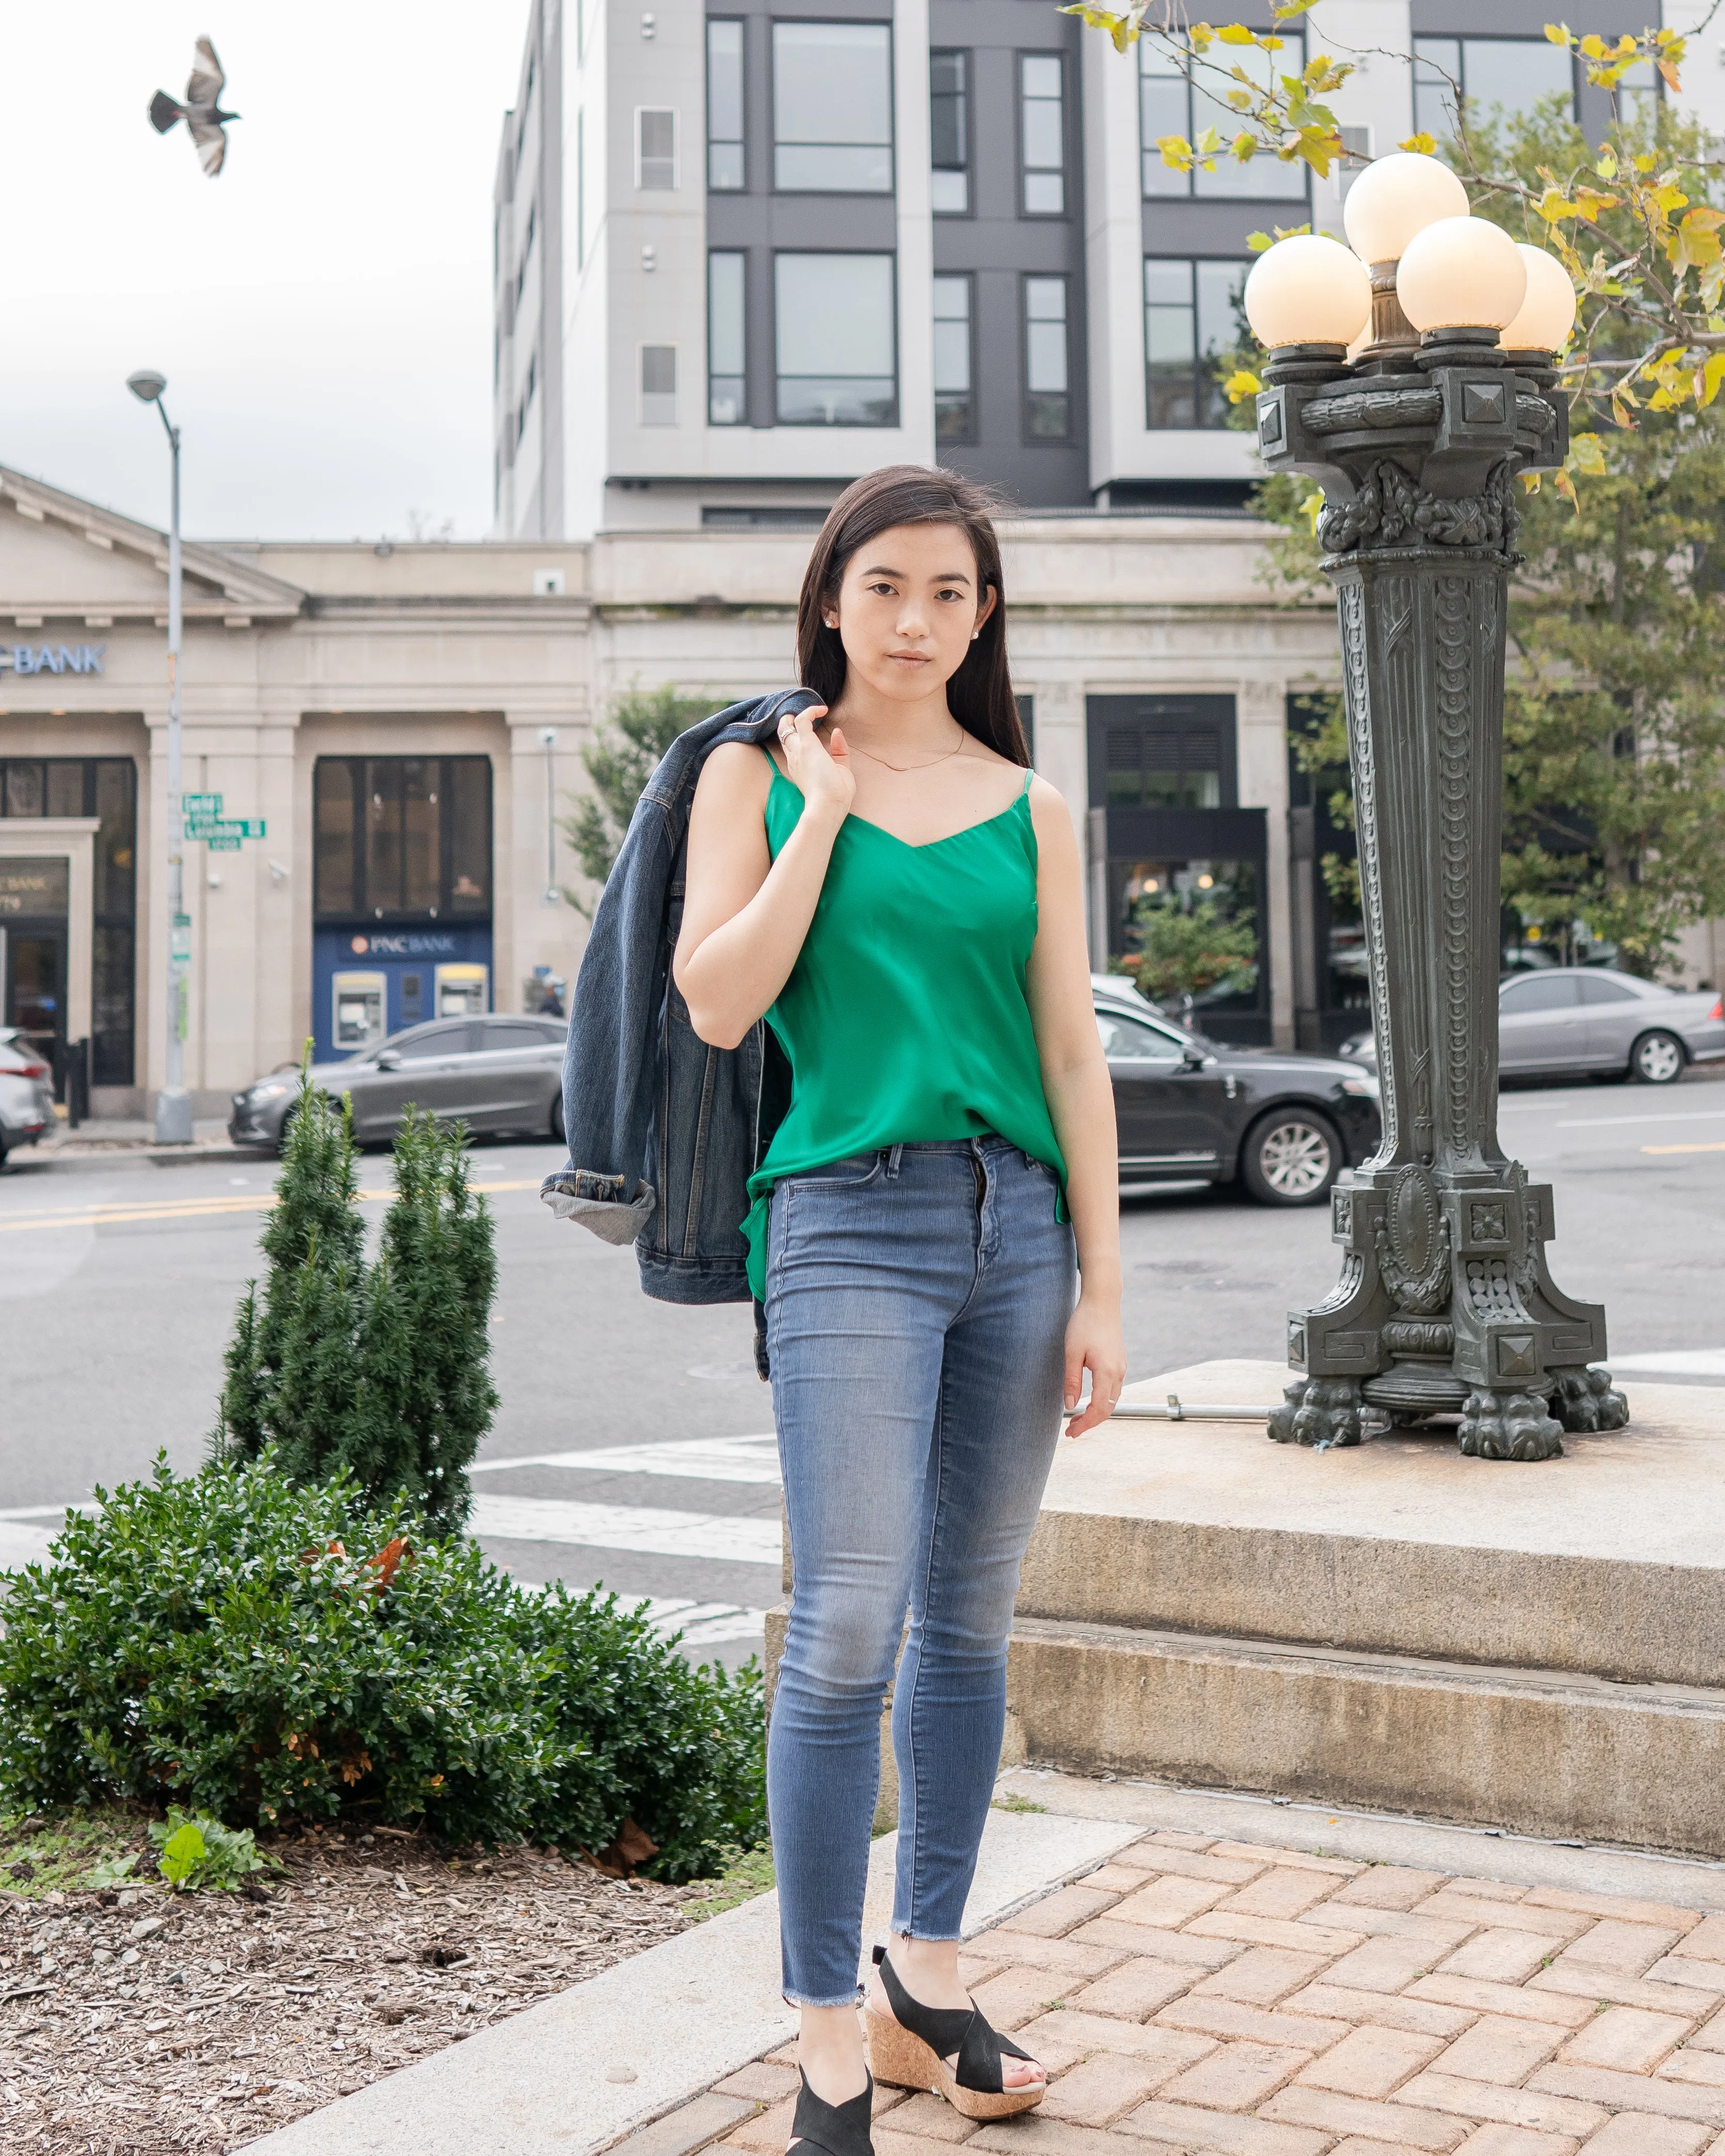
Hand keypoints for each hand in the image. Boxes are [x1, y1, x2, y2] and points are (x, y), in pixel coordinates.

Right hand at [778, 703, 853, 824]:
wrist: (828, 806)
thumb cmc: (835, 795)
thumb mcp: (840, 770)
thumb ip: (839, 751)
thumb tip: (837, 732)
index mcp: (799, 767)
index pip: (791, 747)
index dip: (796, 736)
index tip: (812, 731)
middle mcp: (794, 758)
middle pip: (783, 735)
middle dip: (789, 722)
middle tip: (806, 716)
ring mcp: (799, 751)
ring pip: (786, 725)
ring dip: (797, 714)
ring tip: (816, 710)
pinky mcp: (807, 745)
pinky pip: (803, 720)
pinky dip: (811, 711)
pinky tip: (823, 709)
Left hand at [1062, 1290, 1125, 1438]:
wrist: (1102, 1301)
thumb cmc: (1084, 1323)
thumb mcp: (1072, 1352)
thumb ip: (1071, 1381)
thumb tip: (1070, 1406)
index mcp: (1107, 1372)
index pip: (1099, 1409)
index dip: (1085, 1425)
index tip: (1070, 1433)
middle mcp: (1118, 1373)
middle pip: (1108, 1409)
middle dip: (1090, 1423)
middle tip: (1071, 1431)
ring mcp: (1121, 1367)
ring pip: (1113, 1400)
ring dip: (1097, 1413)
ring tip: (1077, 1419)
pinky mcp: (1119, 1362)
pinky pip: (1114, 1389)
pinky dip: (1102, 1401)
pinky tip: (1089, 1401)